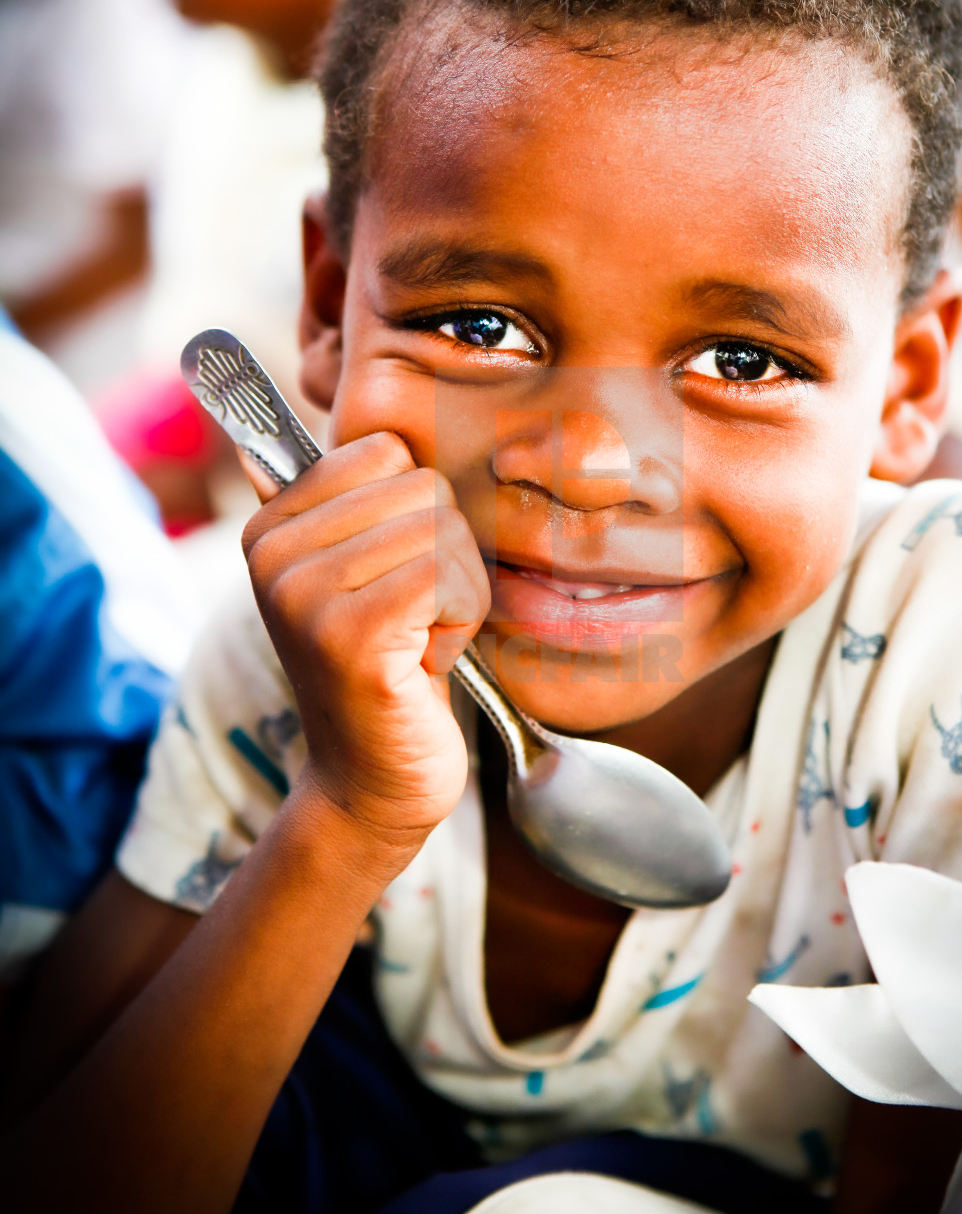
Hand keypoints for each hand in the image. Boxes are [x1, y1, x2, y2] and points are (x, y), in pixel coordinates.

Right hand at [241, 433, 489, 849]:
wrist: (376, 783)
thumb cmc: (389, 667)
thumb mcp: (356, 572)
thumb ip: (329, 501)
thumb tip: (250, 430)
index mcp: (270, 524)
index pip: (386, 451)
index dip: (416, 514)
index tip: (387, 576)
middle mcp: (273, 552)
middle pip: (423, 488)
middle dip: (445, 558)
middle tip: (407, 621)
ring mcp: (304, 594)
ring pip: (443, 532)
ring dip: (455, 595)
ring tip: (413, 642)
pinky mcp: (348, 636)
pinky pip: (450, 579)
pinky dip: (460, 625)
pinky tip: (421, 665)